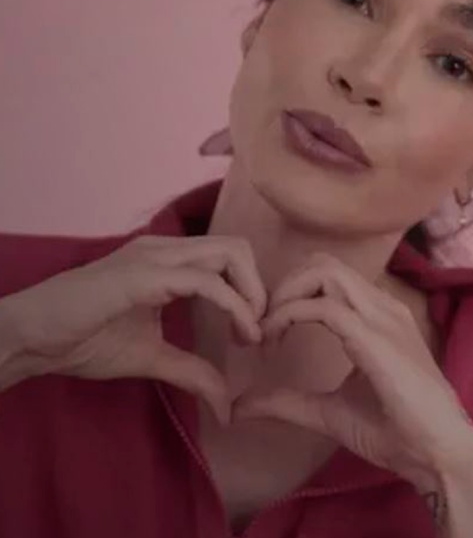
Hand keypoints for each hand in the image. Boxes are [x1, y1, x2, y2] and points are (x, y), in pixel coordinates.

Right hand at [0, 235, 265, 420]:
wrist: (29, 338)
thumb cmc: (82, 341)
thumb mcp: (150, 358)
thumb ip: (192, 372)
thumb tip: (227, 406)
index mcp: (169, 261)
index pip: (230, 257)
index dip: (254, 291)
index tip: (256, 334)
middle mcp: (166, 249)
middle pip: (238, 247)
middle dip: (261, 287)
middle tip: (259, 332)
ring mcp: (154, 256)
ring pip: (230, 254)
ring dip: (253, 294)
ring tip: (251, 334)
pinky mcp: (143, 274)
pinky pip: (205, 282)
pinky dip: (234, 306)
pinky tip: (239, 334)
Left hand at [232, 255, 472, 502]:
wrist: (438, 452)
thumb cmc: (397, 432)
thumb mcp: (329, 413)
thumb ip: (288, 402)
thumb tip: (239, 406)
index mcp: (377, 318)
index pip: (328, 277)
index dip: (288, 296)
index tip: (264, 336)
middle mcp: (381, 308)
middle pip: (322, 264)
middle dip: (281, 287)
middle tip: (260, 328)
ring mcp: (382, 318)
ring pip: (323, 273)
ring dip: (283, 297)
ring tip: (265, 334)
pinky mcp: (376, 338)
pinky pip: (324, 307)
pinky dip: (288, 316)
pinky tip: (274, 342)